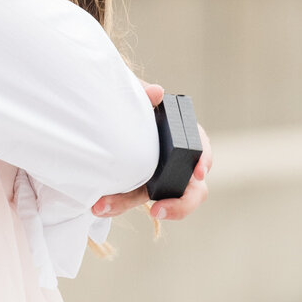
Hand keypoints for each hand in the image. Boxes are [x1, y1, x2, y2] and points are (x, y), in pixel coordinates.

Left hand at [91, 81, 212, 225]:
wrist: (106, 114)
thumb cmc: (130, 104)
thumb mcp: (136, 95)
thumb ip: (144, 93)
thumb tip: (156, 92)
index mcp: (181, 138)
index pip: (201, 149)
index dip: (204, 160)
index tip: (199, 171)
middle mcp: (175, 164)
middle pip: (191, 192)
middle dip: (180, 206)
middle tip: (159, 210)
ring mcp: (157, 180)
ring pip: (155, 202)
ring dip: (130, 204)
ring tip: (103, 206)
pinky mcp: (135, 188)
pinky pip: (129, 200)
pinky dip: (114, 204)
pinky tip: (97, 205)